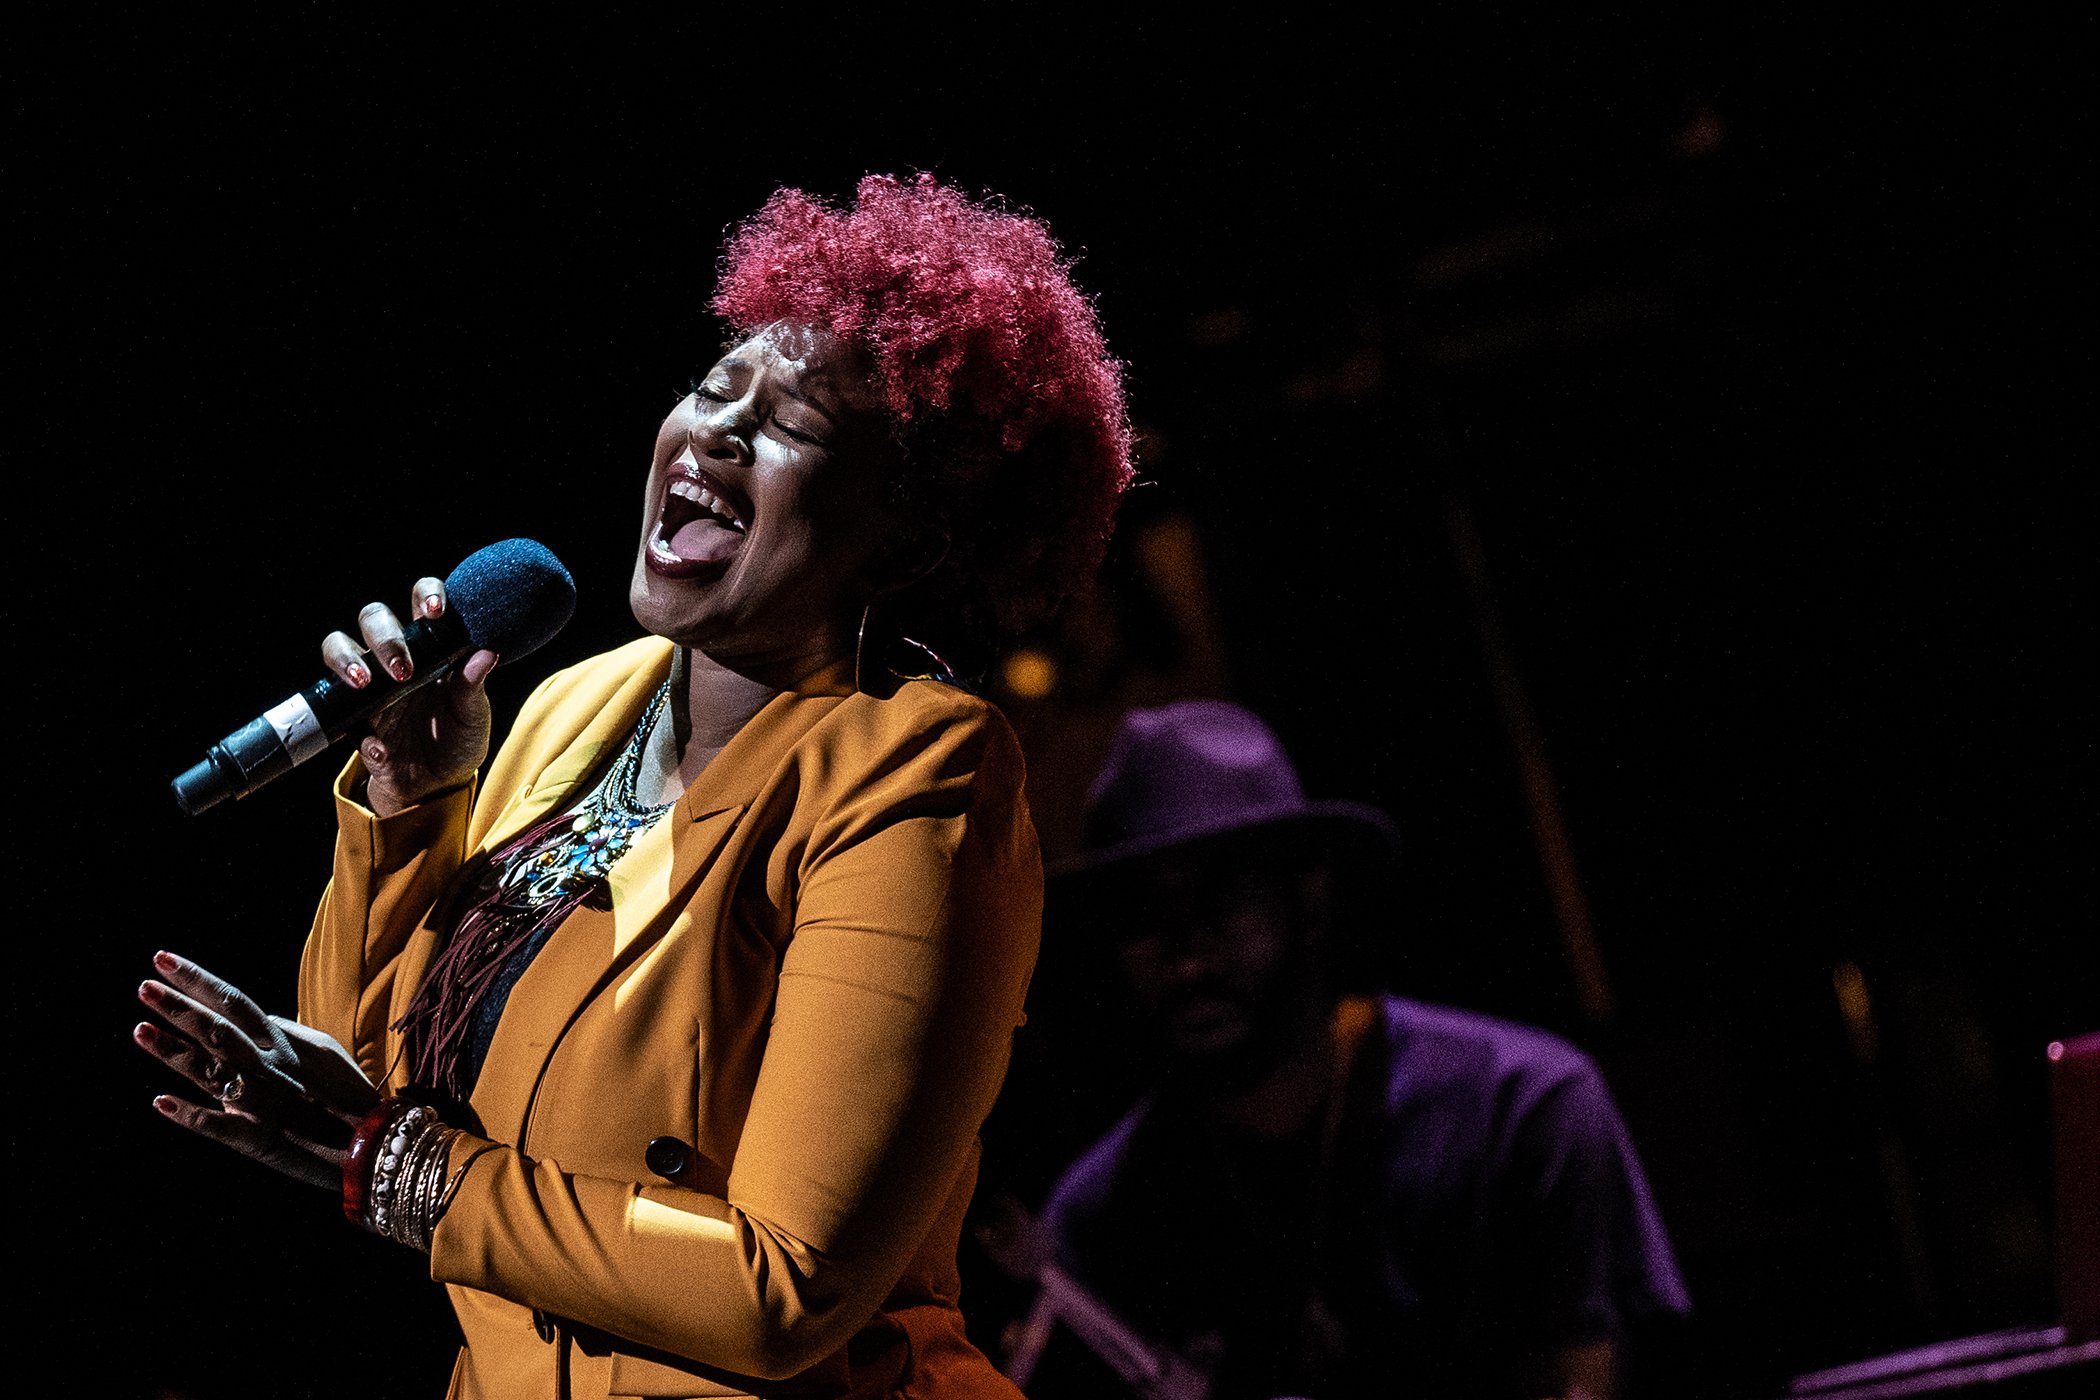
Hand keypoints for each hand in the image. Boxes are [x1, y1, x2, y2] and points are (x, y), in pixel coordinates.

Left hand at [134, 950, 380, 1193]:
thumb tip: (260, 1016)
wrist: (376, 1144)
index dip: (198, 981)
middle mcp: (268, 1067)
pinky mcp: (260, 1141)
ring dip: (175, 1052)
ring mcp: (262, 1102)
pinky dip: (192, 1116)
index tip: (163, 959)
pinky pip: (222, 1127)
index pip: (233, 1001)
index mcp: (281, 1043)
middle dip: (180, 1008)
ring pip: (213, 1071)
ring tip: (140, 1030)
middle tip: (144, 986)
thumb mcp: (324, 1053)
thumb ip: (287, 1034)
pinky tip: (161, 1103)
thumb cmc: (348, 1097)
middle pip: (218, 1030)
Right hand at [321, 573, 497, 814]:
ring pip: (338, 646)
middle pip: (373, 617)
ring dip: (348, 660)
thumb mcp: (472, 716)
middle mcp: (395, 658)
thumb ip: (473, 687)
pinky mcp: (352, 718)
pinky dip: (361, 733)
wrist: (436, 786)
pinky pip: (338, 712)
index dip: (425, 594)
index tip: (435, 612)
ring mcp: (369, 685)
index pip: (421, 604)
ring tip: (367, 684)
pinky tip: (381, 748)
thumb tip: (487, 653)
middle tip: (403, 669)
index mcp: (432, 648)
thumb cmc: (458, 740)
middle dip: (384, 636)